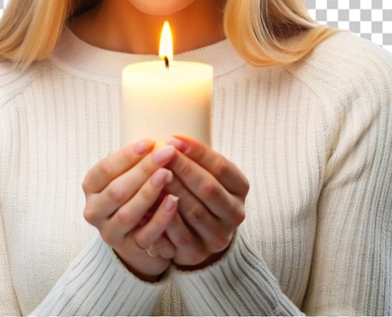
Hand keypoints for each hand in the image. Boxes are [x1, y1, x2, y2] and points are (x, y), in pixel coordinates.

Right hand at [82, 140, 180, 280]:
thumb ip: (136, 161)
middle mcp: (94, 211)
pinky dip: (160, 218)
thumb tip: (157, 143)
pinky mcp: (128, 249)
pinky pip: (145, 234)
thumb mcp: (127, 175)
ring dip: (149, 192)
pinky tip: (174, 201)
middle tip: (166, 154)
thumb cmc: (133, 194)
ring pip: (128, 213)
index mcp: (91, 187)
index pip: (105, 169)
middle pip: (117, 190)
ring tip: (168, 174)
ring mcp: (110, 232)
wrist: (135, 236)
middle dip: (143, 170)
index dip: (127, 156)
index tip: (149, 143)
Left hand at [163, 136, 248, 267]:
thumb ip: (196, 159)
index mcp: (240, 188)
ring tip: (154, 174)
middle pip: (208, 188)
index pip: (220, 166)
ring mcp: (219, 236)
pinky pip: (179, 234)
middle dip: (182, 168)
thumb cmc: (198, 191)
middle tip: (161, 154)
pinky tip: (151, 201)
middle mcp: (235, 213)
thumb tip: (172, 139)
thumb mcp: (206, 172)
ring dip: (172, 190)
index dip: (197, 151)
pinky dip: (165, 216)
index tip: (173, 138)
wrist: (199, 233)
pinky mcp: (198, 252)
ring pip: (194, 211)